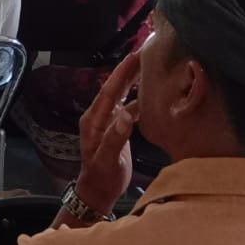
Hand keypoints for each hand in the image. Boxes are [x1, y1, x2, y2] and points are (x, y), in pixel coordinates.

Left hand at [74, 52, 140, 216]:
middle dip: (128, 70)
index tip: (135, 55)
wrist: (97, 192)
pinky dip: (138, 98)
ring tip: (148, 66)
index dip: (122, 72)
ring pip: (122, 95)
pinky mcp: (116, 129)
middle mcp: (100, 116)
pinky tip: (149, 93)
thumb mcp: (108, 159)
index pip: (110, 90)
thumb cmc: (101, 178)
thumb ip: (116, 137)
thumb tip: (127, 114)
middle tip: (145, 52)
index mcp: (95, 119)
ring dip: (133, 81)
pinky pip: (127, 107)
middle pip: (115, 88)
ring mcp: (108, 122)